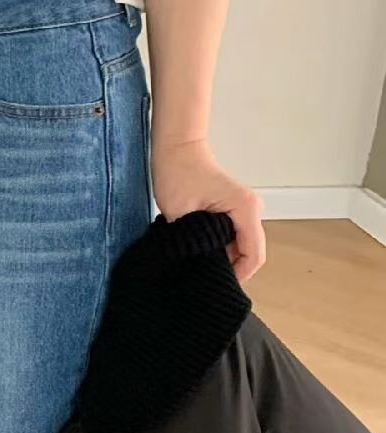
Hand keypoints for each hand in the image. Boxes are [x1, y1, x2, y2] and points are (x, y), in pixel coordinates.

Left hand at [152, 140, 264, 282]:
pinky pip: (234, 236)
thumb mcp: (182, 214)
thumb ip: (196, 243)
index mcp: (246, 209)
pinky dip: (221, 247)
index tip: (215, 285)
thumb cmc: (178, 173)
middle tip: (203, 278)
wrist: (177, 148)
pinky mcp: (236, 209)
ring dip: (224, 258)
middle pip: (250, 252)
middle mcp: (252, 209)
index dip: (237, 275)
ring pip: (242, 245)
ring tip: (198, 265)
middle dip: (229, 268)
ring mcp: (246, 209)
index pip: (254, 255)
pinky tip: (201, 251)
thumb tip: (200, 268)